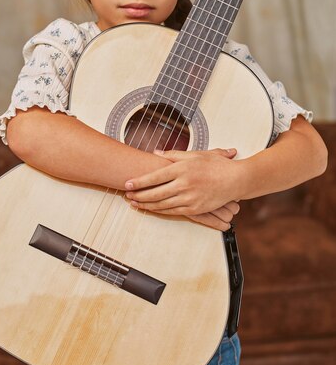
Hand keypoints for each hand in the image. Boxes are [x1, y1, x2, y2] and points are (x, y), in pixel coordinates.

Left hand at [125, 148, 241, 228]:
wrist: (236, 180)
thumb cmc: (216, 165)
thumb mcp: (195, 154)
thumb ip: (173, 154)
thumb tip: (155, 153)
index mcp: (183, 169)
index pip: (155, 177)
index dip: (139, 182)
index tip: (127, 184)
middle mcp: (185, 184)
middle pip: (155, 193)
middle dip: (138, 195)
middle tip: (126, 195)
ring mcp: (190, 198)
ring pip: (162, 205)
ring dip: (146, 205)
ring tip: (134, 203)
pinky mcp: (195, 209)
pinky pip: (173, 212)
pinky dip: (160, 211)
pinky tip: (151, 209)